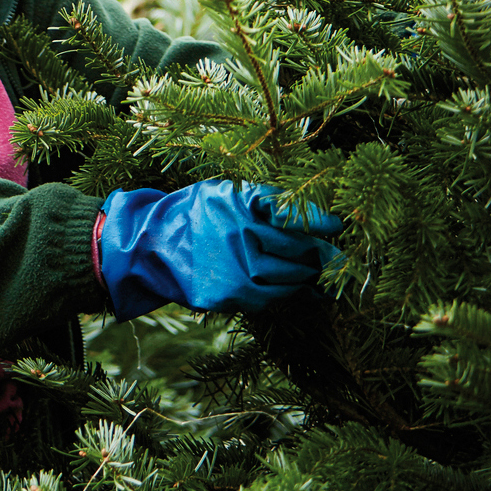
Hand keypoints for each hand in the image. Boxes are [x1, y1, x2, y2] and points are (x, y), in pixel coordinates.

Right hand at [97, 180, 342, 320]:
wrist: (151, 246)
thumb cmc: (195, 215)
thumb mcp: (224, 193)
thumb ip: (264, 200)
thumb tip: (317, 217)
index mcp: (239, 206)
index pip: (290, 212)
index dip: (317, 219)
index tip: (338, 226)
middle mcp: (239, 237)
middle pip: (298, 249)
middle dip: (322, 254)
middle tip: (338, 258)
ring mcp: (234, 269)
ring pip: (290, 278)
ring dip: (308, 276)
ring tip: (320, 274)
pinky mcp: (228, 295)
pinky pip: (270, 298)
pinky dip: (287, 294)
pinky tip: (297, 289)